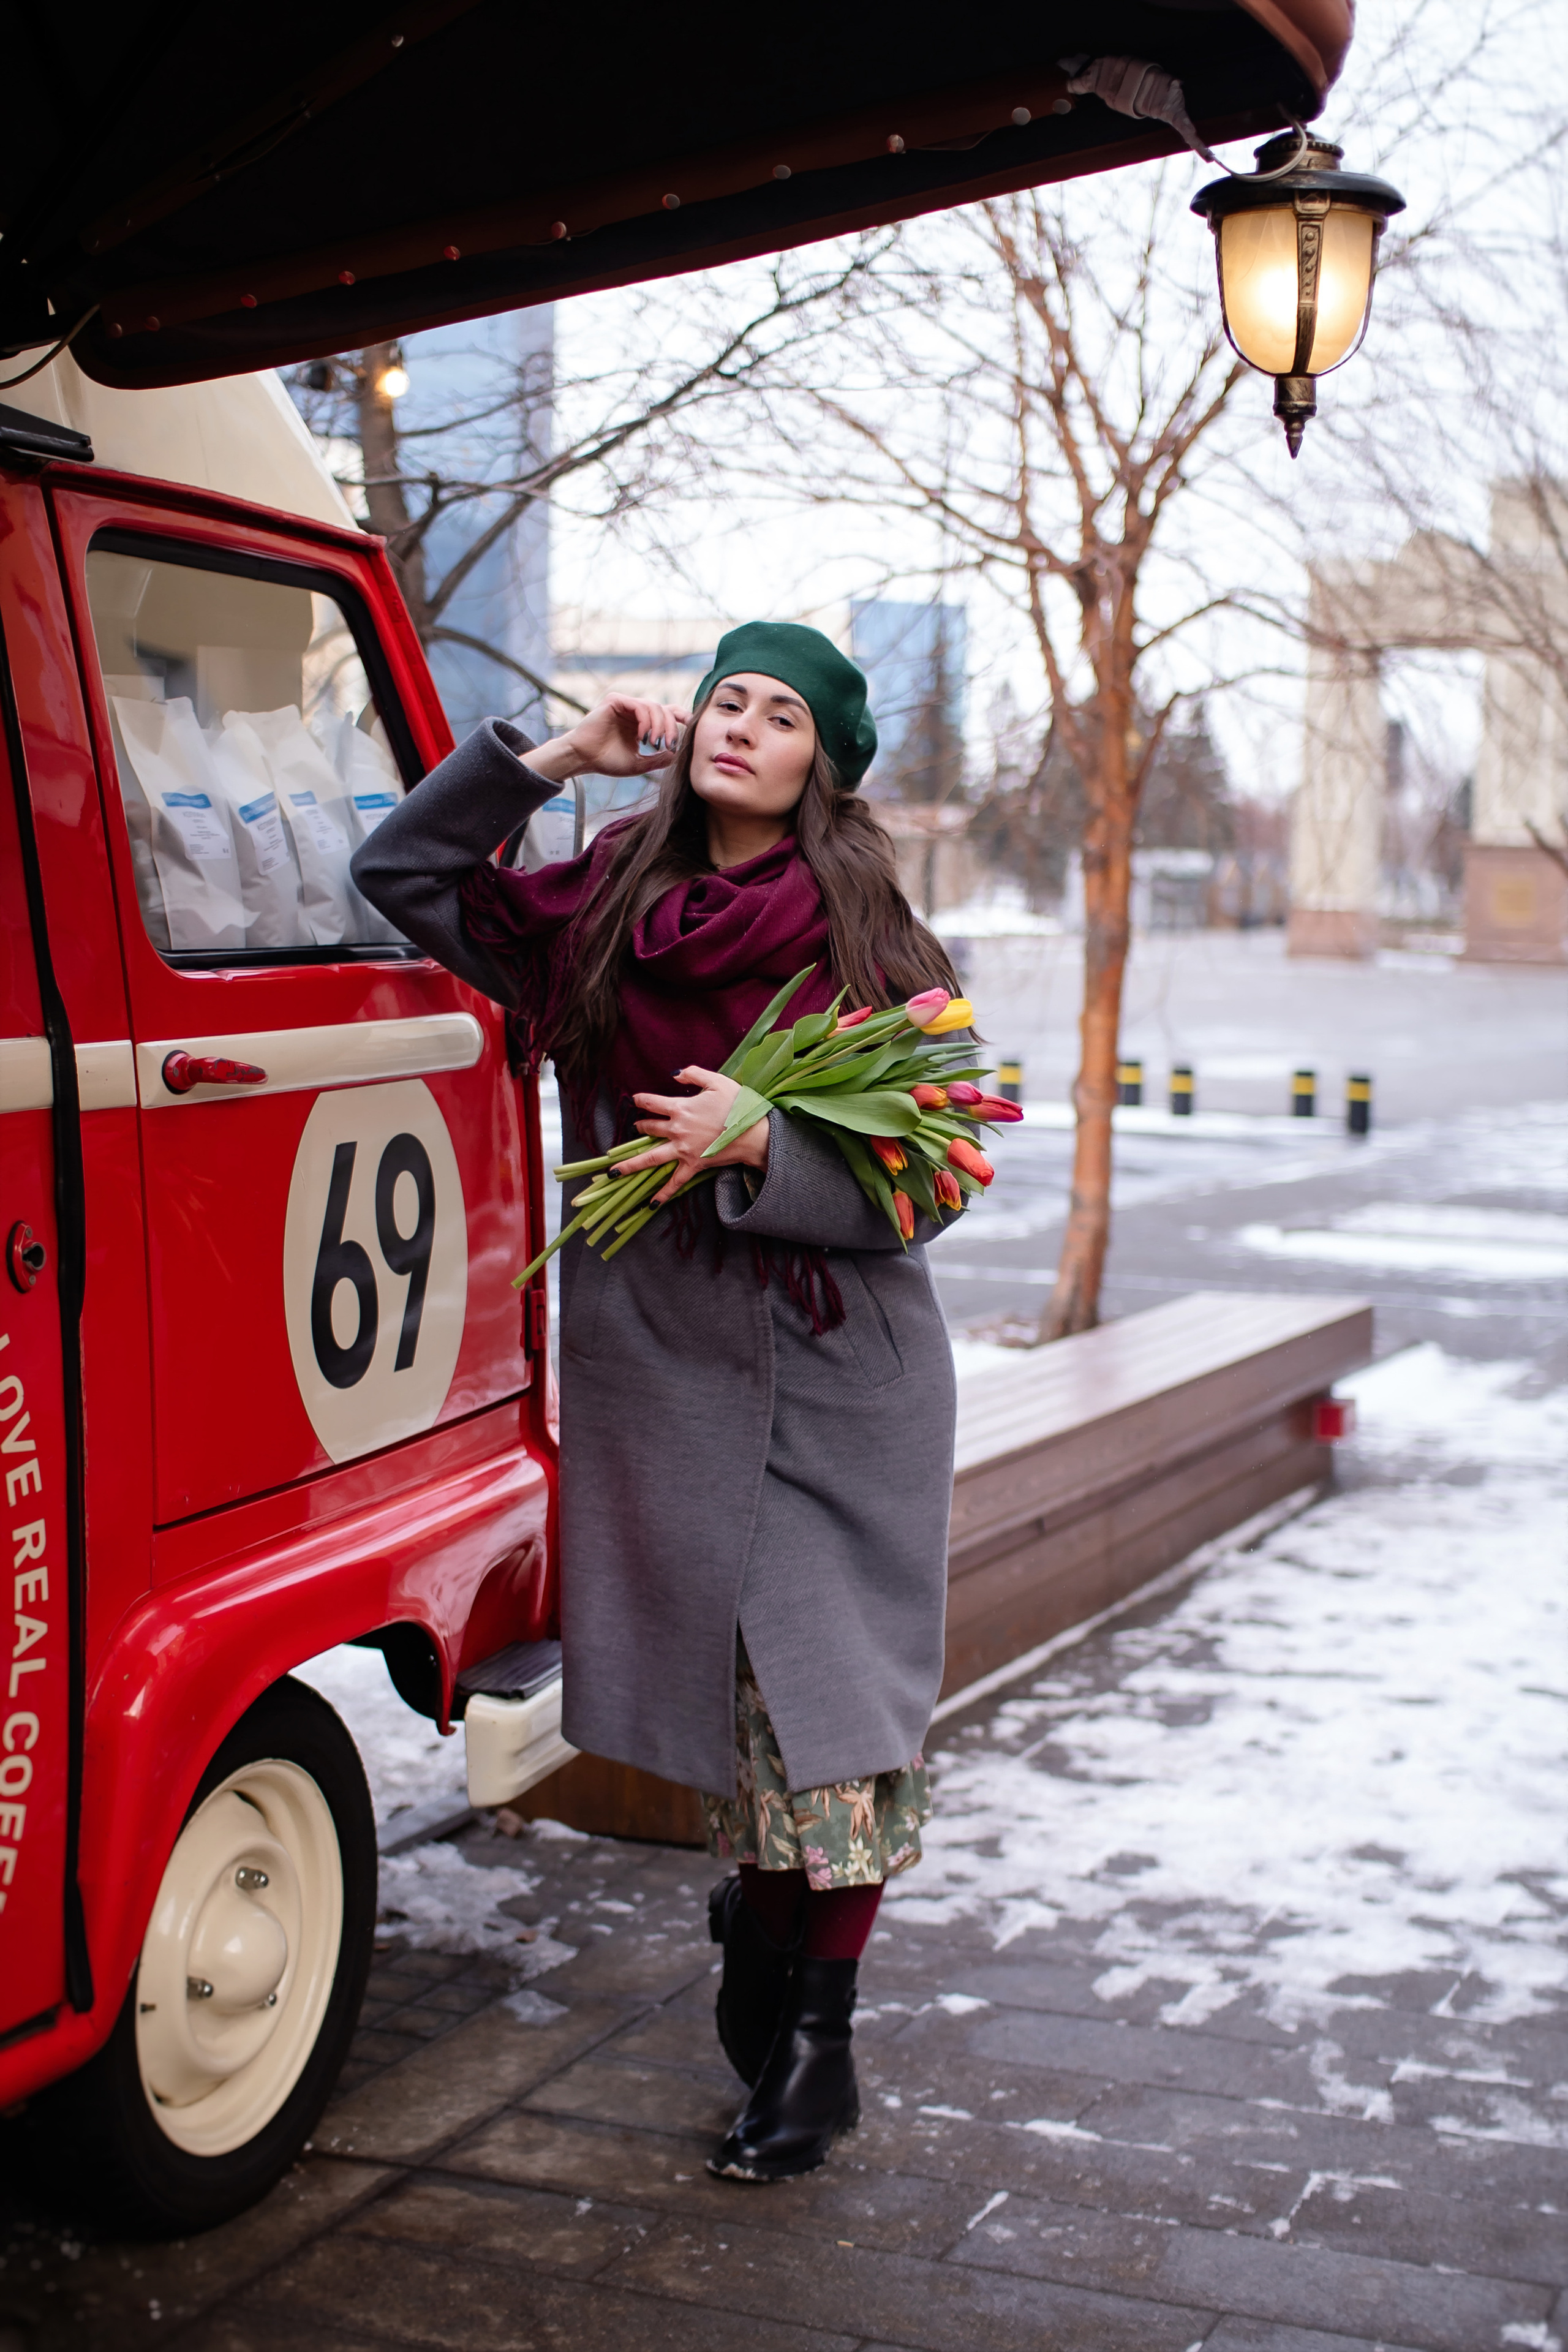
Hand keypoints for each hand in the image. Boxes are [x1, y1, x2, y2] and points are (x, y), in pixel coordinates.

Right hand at [525, 695, 689, 784]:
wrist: (584, 759)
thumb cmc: (607, 761)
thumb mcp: (639, 764)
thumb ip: (658, 759)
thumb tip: (676, 755)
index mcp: (642, 722)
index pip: (668, 712)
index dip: (682, 716)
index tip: (692, 726)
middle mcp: (635, 710)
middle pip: (665, 709)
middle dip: (671, 728)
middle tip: (668, 745)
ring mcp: (626, 704)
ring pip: (654, 706)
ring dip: (659, 726)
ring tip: (653, 743)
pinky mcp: (616, 701)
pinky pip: (639, 705)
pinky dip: (645, 721)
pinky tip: (642, 736)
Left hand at [620, 1066, 770, 1205]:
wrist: (755, 1133)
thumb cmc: (739, 1105)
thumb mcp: (717, 1081)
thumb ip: (693, 1073)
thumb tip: (674, 1074)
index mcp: (680, 1108)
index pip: (652, 1103)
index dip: (641, 1100)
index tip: (634, 1100)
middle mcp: (677, 1130)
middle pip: (649, 1129)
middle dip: (640, 1127)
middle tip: (635, 1127)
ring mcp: (683, 1150)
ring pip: (651, 1158)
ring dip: (631, 1164)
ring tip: (613, 1172)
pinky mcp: (693, 1166)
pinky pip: (674, 1182)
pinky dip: (662, 1194)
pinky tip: (650, 1204)